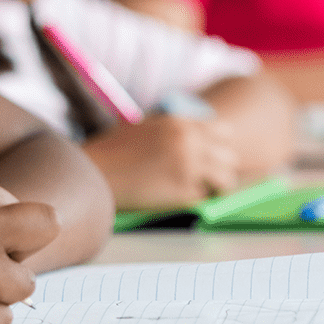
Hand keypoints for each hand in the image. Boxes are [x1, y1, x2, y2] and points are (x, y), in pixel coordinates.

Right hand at [82, 114, 239, 209]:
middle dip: (219, 168)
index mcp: (180, 123)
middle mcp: (190, 142)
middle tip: (205, 179)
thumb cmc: (113, 151)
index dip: (216, 147)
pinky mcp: (183, 192)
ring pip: (226, 180)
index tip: (208, 157)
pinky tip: (174, 197)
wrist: (93, 171)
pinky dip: (194, 200)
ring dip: (214, 187)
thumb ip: (173, 131)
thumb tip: (197, 144)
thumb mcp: (145, 128)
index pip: (223, 132)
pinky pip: (204, 198)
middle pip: (230, 157)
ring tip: (195, 191)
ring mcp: (189, 167)